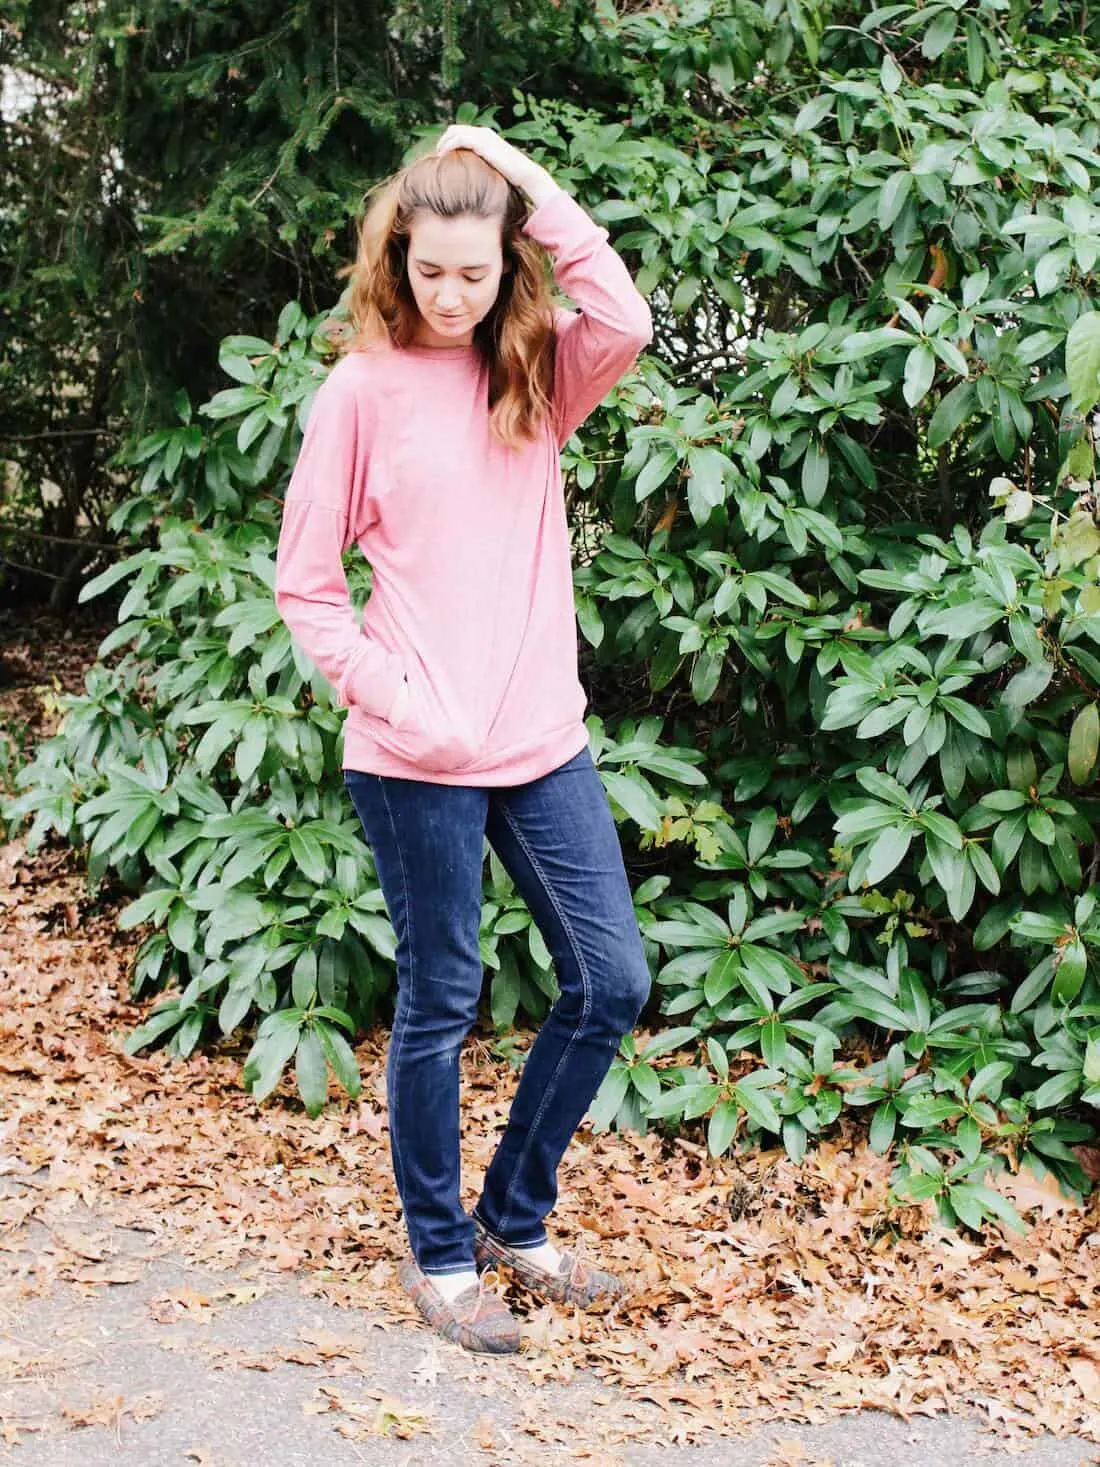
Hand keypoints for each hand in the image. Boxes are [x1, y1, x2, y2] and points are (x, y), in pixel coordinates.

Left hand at [435, 124, 558, 206]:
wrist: (524, 172)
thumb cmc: (512, 175)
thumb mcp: (495, 167)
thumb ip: (484, 164)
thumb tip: (476, 175)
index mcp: (486, 135)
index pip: (461, 131)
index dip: (449, 140)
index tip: (442, 154)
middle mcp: (483, 132)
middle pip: (454, 129)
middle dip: (443, 139)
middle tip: (436, 154)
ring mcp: (482, 135)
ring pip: (454, 132)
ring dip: (443, 143)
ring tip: (437, 156)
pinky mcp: (481, 142)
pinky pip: (458, 140)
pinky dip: (448, 146)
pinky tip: (442, 157)